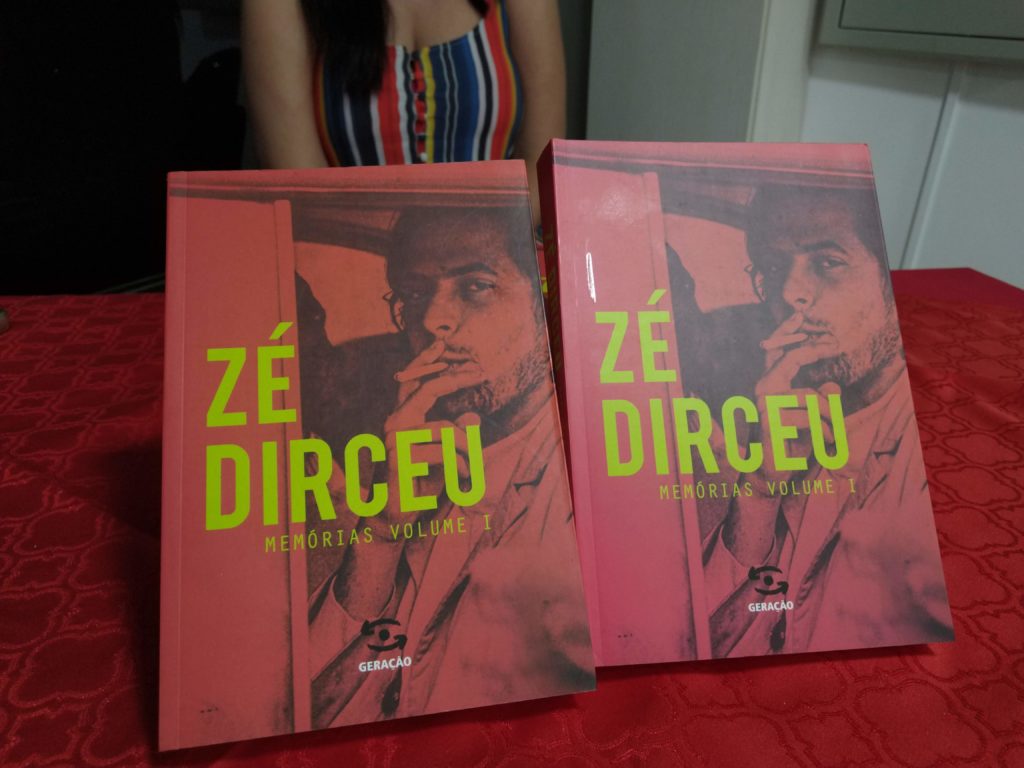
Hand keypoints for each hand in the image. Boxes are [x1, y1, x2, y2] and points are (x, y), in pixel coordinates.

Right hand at [377, 339, 485, 527]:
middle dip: (456, 378)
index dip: (425, 360)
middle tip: (480, 372)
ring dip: (467, 450)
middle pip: (428, 389)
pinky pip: (443, 452)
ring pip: (445, 429)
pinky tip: (460, 479)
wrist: (393, 515)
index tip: (442, 343)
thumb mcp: (444, 456)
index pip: (411, 381)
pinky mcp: (399, 457)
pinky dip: (459, 466)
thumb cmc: (419, 483)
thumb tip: (472, 417)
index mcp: (401, 418)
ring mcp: (394, 439)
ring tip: (471, 469)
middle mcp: (394, 422)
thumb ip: (455, 435)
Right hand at [753, 311, 840, 483]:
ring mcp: (764, 404)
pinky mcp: (770, 420)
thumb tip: (833, 386)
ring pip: (810, 396)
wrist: (772, 474)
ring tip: (834, 435)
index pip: (775, 351)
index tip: (800, 315)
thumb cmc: (792, 444)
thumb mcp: (813, 418)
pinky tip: (825, 443)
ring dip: (830, 417)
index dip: (786, 331)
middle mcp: (762, 389)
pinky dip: (825, 431)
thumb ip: (820, 398)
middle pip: (792, 359)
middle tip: (835, 352)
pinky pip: (810, 416)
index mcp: (769, 384)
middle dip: (815, 354)